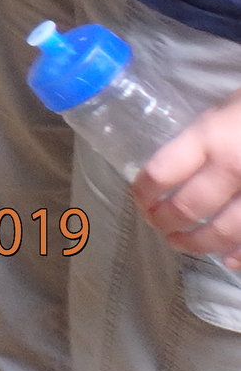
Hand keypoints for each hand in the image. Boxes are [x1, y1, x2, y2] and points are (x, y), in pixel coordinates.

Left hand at [139, 91, 240, 267]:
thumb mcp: (222, 110)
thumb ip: (199, 139)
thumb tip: (172, 167)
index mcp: (210, 138)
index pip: (161, 172)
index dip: (143, 190)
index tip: (139, 197)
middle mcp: (232, 168)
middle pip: (188, 207)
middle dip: (164, 220)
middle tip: (156, 223)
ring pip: (223, 232)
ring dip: (196, 243)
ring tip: (180, 242)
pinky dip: (240, 255)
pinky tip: (227, 259)